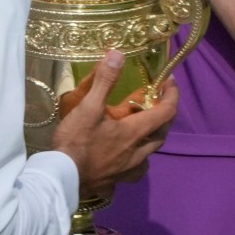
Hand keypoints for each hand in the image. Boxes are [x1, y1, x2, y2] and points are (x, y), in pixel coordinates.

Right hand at [52, 50, 178, 197]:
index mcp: (135, 132)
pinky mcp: (117, 179)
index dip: (172, 95)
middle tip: (156, 101)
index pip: (166, 112)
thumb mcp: (89, 106)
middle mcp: (138, 152)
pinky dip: (137, 158)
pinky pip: (136, 168)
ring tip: (143, 128)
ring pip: (150, 152)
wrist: (62, 178)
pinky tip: (126, 155)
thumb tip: (119, 54)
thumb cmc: (77, 141)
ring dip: (152, 138)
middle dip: (164, 115)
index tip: (170, 81)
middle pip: (162, 132)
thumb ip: (105, 81)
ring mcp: (128, 169)